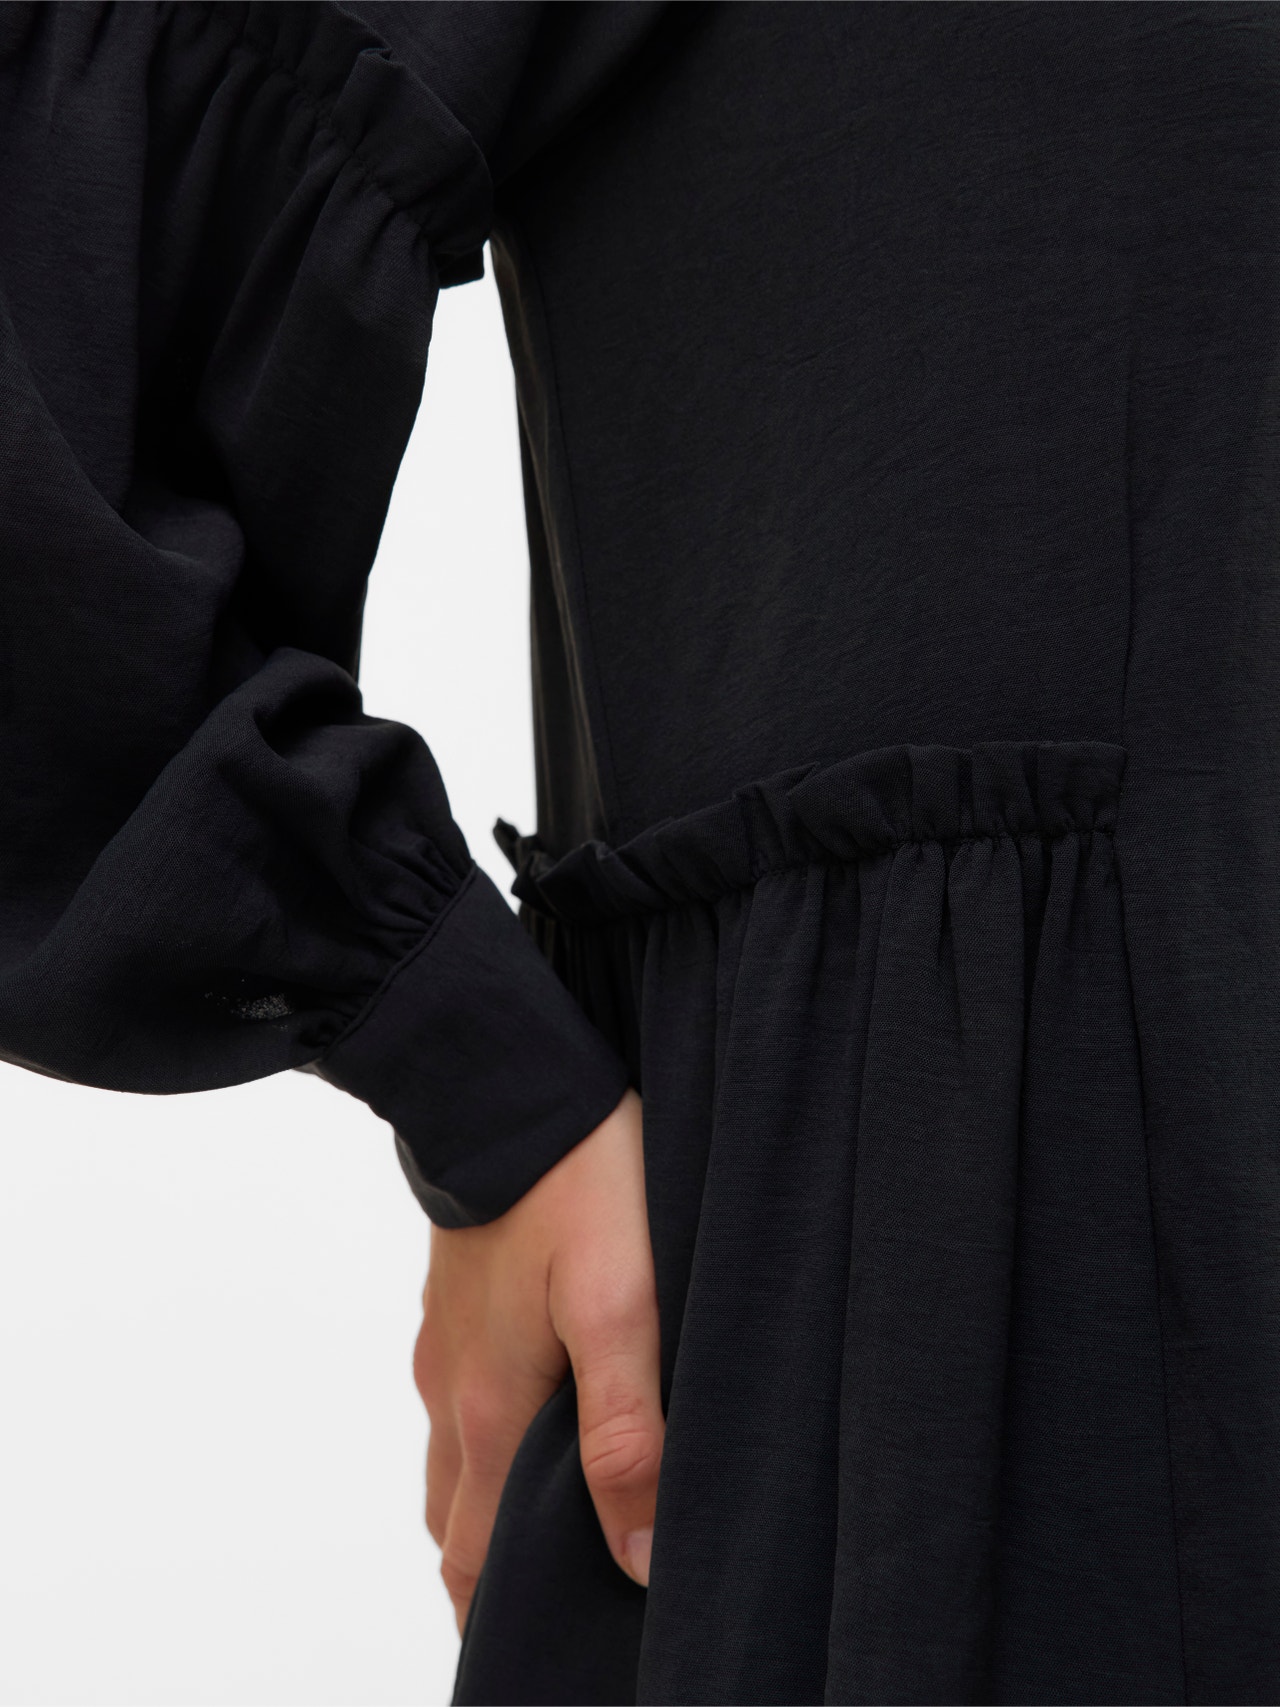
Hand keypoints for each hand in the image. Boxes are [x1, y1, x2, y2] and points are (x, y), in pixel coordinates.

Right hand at [412, 1086, 662, 1636]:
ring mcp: (445, 1341)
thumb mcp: (620, 1311)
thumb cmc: (570, 1188)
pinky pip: (459, 1395)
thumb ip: (625, 1435)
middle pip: (453, 1521)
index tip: (543, 1652)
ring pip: (453, 1458)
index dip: (498, 1622)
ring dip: (487, 1505)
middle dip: (491, 1576)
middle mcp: (450, 1389)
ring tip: (551, 1522)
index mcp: (486, 1412)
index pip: (472, 1562)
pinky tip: (540, 1409)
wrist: (504, 1081)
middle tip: (554, 1600)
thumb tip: (638, 1560)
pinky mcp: (455, 1297)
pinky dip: (487, 1436)